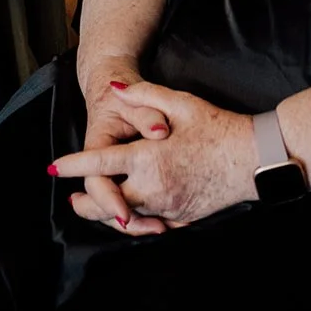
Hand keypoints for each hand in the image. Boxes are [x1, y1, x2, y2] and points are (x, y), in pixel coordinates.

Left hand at [51, 82, 255, 234]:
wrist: (255, 158)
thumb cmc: (220, 127)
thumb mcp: (182, 103)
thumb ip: (144, 95)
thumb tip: (113, 87)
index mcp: (149, 157)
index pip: (100, 165)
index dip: (73, 166)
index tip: (55, 168)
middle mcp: (154, 187)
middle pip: (106, 204)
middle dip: (86, 204)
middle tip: (73, 200)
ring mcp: (168, 205)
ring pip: (127, 218)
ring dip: (108, 214)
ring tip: (97, 208)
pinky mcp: (182, 215)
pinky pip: (151, 222)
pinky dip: (137, 220)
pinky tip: (134, 214)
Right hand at [70, 61, 171, 234]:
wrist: (111, 92)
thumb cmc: (119, 96)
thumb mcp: (132, 100)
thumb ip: (146, 113)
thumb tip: (159, 132)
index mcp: (97, 145)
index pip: (97, 180)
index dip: (108, 200)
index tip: (124, 214)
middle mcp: (101, 165)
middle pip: (104, 202)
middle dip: (126, 219)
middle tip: (155, 228)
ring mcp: (112, 173)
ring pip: (117, 205)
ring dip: (137, 220)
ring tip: (164, 227)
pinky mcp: (125, 177)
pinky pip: (130, 199)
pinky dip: (145, 211)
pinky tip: (167, 219)